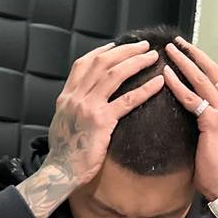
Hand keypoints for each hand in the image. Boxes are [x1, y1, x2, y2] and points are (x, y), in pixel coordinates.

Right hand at [18, 41, 163, 217]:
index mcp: (66, 96)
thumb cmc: (63, 154)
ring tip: (152, 57)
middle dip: (124, 51)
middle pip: (102, 62)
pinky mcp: (101, 122)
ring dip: (136, 62)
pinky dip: (144, 89)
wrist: (60, 172)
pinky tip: (157, 83)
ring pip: (115, 75)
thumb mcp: (62, 123)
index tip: (117, 45)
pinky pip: (126, 100)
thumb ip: (72, 109)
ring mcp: (88, 107)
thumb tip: (81, 102)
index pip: (83, 64)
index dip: (102, 51)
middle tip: (143, 46)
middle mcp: (76, 97)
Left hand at [161, 37, 217, 200]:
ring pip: (201, 79)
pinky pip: (192, 99)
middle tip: (177, 43)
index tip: (188, 51)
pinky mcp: (213, 122)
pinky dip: (178, 86)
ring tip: (170, 51)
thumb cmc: (216, 167)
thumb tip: (188, 112)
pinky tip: (167, 76)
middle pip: (210, 71)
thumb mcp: (210, 137)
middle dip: (193, 55)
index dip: (201, 62)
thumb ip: (202, 121)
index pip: (216, 77)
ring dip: (184, 63)